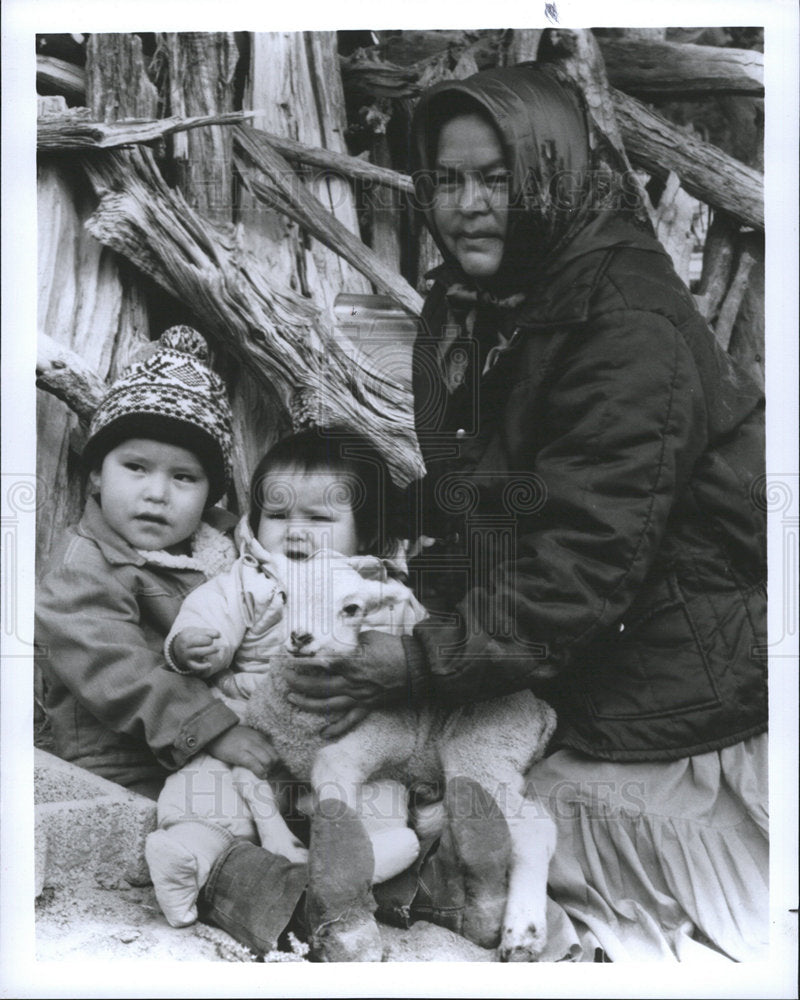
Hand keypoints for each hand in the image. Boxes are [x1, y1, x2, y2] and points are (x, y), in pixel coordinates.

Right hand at [172, 628, 224, 673]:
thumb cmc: (190, 637)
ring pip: (200, 653)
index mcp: (186, 636)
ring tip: (217, 649)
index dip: (213, 634)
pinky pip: (196, 667)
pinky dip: (203, 667)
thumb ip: (207, 632)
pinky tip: (210, 664)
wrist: (178, 647)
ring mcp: (186, 655)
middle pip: (200, 642)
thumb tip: (219, 634)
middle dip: (209, 641)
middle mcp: (185, 646)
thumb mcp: (196, 631)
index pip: (202, 634)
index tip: (218, 635)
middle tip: (211, 641)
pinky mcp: (188, 663)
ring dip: (210, 650)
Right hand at [205, 725, 277, 777]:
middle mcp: (256, 740)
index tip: (271, 769)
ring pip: (267, 760)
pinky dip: (260, 772)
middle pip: (274, 756)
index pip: (274, 751)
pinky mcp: (239, 754)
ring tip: (263, 775)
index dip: (275, 762)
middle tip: (268, 773)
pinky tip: (260, 776)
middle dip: (273, 768)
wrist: (214, 732)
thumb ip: (257, 744)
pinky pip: (254, 764)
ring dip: (268, 770)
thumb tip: (265, 758)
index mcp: (259, 736)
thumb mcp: (248, 737)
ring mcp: (248, 746)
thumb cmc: (229, 737)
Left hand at [285, 631, 408, 736]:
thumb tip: (333, 640)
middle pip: (317, 686)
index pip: (319, 663)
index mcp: (350, 662)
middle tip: (285, 680)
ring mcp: (359, 697)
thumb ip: (348, 641)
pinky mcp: (367, 706)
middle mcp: (351, 682)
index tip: (289, 659)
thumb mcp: (367, 636)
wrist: (416, 666)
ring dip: (307, 704)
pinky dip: (336, 729)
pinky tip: (323, 734)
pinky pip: (350, 721)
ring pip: (327, 705)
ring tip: (292, 700)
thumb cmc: (392, 647)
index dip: (302, 662)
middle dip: (298, 683)